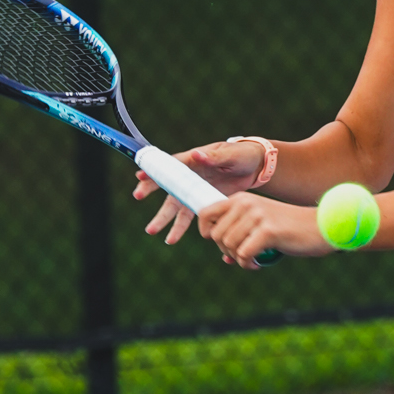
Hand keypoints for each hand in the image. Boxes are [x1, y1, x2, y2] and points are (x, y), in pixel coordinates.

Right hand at [135, 142, 261, 245]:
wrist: (256, 169)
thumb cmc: (242, 155)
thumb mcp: (231, 155)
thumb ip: (214, 157)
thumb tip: (197, 154)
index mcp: (194, 161)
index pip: (171, 165)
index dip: (156, 169)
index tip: (140, 175)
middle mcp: (190, 177)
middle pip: (167, 186)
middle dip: (150, 190)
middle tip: (137, 196)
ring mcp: (195, 191)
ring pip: (175, 206)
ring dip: (164, 219)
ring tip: (152, 231)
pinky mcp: (202, 204)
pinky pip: (189, 217)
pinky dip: (180, 228)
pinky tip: (172, 239)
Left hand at [200, 193, 332, 267]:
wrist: (320, 226)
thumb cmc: (291, 229)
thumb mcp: (262, 225)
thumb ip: (242, 235)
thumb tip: (225, 259)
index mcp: (241, 198)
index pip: (205, 213)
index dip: (207, 232)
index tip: (222, 244)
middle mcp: (246, 203)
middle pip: (215, 235)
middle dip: (226, 251)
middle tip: (243, 255)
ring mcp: (257, 216)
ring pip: (228, 246)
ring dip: (239, 259)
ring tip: (254, 260)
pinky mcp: (267, 231)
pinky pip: (243, 254)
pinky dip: (248, 264)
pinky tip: (259, 264)